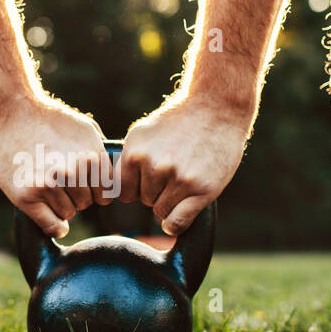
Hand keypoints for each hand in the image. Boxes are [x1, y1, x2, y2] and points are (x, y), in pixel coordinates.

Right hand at [0, 94, 112, 236]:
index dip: (93, 190)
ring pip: (68, 213)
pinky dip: (54, 226)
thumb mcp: (83, 128)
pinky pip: (52, 225)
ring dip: (60, 205)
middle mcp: (73, 172)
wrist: (7, 112)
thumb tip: (112, 176)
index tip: (82, 184)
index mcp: (91, 157)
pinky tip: (52, 220)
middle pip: (86, 203)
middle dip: (76, 195)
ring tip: (46, 186)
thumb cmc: (46, 119)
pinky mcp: (27, 195)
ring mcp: (49, 184)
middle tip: (58, 181)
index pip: (105, 193)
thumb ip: (100, 153)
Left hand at [119, 95, 251, 234]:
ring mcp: (178, 178)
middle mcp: (154, 166)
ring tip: (185, 179)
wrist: (217, 108)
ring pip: (161, 211)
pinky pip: (177, 222)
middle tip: (175, 171)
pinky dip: (176, 224)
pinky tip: (181, 214)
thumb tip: (113, 188)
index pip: (123, 192)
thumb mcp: (144, 133)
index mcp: (135, 152)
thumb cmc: (180, 122)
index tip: (148, 181)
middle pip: (145, 201)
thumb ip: (129, 159)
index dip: (136, 188)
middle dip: (157, 192)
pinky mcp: (201, 189)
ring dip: (171, 202)